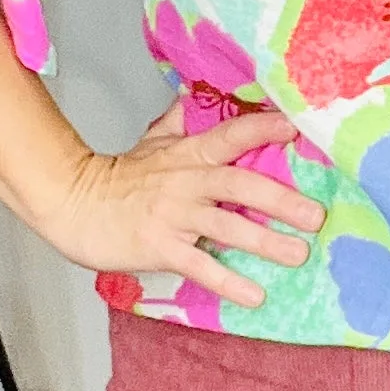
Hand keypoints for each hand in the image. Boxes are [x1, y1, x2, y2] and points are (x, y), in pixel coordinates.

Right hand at [42, 100, 323, 309]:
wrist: (73, 205)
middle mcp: (187, 182)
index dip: (264, 129)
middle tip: (316, 216)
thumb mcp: (151, 141)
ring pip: (226, 227)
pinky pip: (199, 266)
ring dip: (265, 241)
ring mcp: (174, 216)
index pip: (232, 135)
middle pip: (239, 185)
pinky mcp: (160, 247)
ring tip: (298, 254)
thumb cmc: (117, 177)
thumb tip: (199, 95)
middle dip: (280, 200)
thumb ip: (181, 121)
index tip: (298, 129)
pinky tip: (256, 295)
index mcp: (188, 154)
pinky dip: (228, 281)